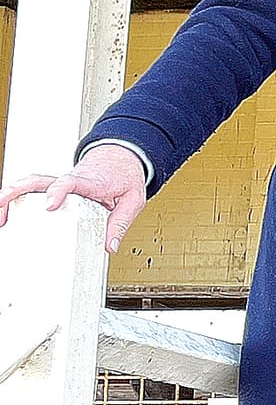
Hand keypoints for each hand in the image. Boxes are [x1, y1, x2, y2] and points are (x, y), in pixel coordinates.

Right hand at [0, 144, 150, 252]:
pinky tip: (6, 214)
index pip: (71, 182)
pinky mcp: (54, 186)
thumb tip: (110, 246)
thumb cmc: (124, 177)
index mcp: (91, 181)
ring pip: (31, 184)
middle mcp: (71, 179)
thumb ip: (121, 222)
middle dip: (18, 190)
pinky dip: (16, 199)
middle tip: (2, 202)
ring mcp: (60, 182)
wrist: (121, 158)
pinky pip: (32, 190)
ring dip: (11, 195)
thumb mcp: (133, 199)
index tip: (49, 205)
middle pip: (40, 180)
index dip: (58, 191)